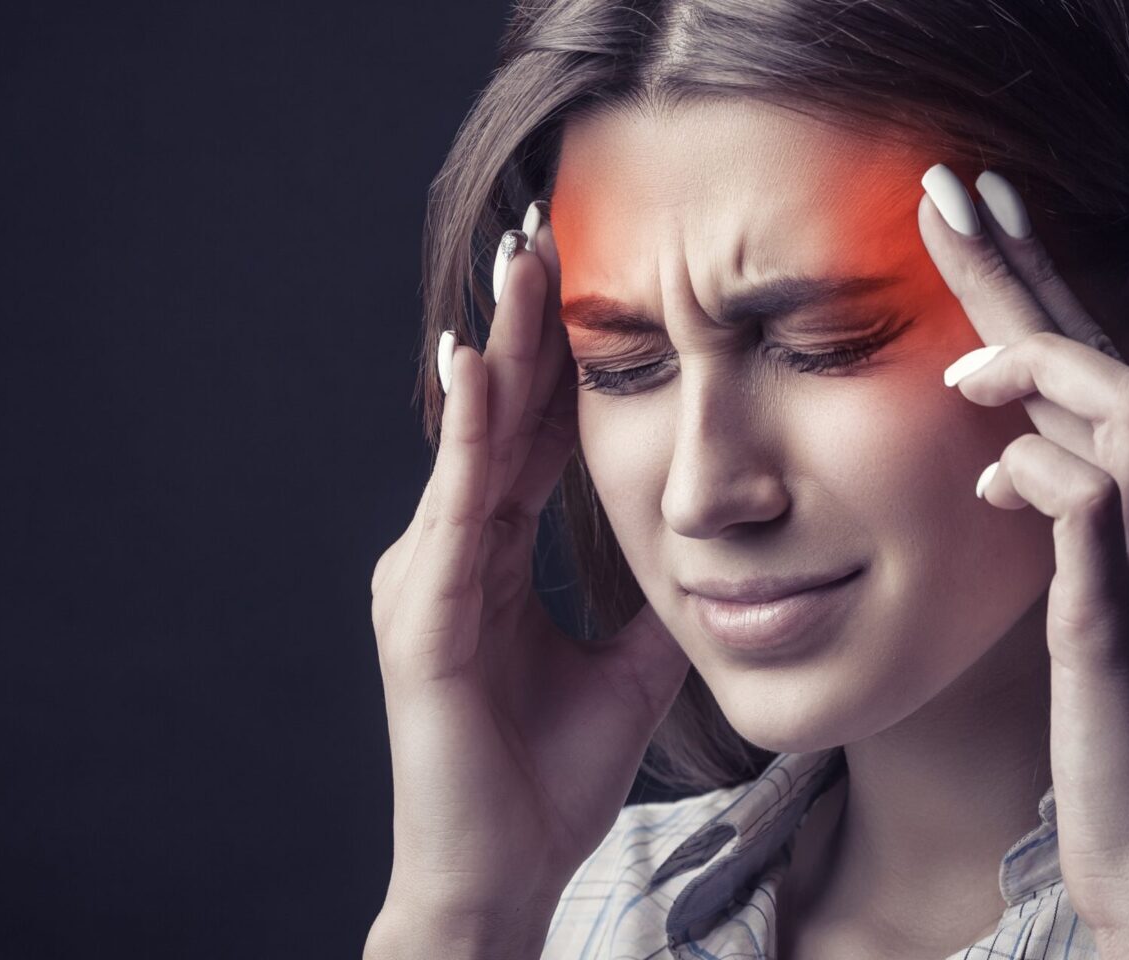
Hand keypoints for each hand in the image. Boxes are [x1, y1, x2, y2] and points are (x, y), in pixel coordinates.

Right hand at [368, 205, 689, 924]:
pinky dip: (469, 435)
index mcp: (494, 558)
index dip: (555, 360)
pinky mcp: (422, 617)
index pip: (527, 435)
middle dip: (524, 326)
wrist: (499, 872)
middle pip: (496, 418)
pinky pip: (454, 508)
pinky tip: (485, 369)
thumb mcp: (627, 669)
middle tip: (544, 232)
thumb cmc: (547, 779)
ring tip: (520, 267)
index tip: (582, 280)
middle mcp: (451, 552)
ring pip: (471, 443)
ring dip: (499, 351)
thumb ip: (650, 602)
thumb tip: (706, 551)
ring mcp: (427, 579)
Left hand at [916, 165, 1128, 957]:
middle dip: (1027, 271)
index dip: (1042, 286)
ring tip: (962, 367)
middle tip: (950, 193)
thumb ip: (1060, 524)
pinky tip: (988, 480)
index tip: (977, 212)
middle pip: (1114, 356)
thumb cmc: (1112, 735)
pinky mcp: (1121, 627)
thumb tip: (1004, 456)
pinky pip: (1090, 510)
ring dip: (1040, 365)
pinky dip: (1034, 474)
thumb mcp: (1085, 604)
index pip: (1104, 370)